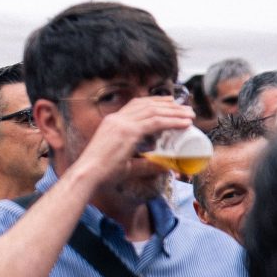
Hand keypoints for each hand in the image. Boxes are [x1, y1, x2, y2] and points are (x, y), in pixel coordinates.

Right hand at [63, 95, 195, 185]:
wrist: (87, 175)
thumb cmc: (102, 173)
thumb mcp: (127, 164)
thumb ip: (147, 164)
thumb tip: (167, 167)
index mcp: (112, 122)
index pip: (136, 104)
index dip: (156, 101)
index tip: (171, 104)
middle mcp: (116, 119)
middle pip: (147, 104)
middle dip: (169, 104)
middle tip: (185, 108)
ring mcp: (121, 124)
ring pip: (154, 111)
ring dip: (174, 111)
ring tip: (189, 114)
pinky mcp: (127, 132)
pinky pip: (155, 122)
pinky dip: (172, 121)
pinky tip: (184, 123)